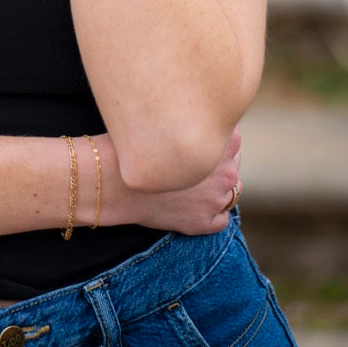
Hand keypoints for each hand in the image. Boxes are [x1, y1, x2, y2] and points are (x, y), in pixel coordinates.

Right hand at [119, 128, 242, 235]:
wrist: (114, 181)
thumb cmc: (136, 146)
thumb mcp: (172, 123)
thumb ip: (195, 126)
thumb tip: (203, 128)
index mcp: (221, 144)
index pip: (234, 139)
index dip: (216, 140)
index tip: (199, 140)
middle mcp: (226, 173)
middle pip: (232, 166)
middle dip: (217, 165)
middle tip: (190, 165)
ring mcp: (216, 200)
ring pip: (230, 193)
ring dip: (215, 190)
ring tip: (188, 186)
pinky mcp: (204, 223)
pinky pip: (221, 219)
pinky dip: (210, 213)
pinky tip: (189, 205)